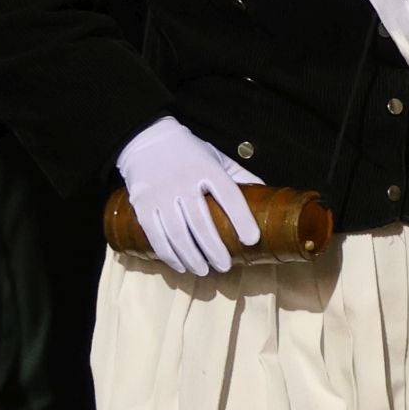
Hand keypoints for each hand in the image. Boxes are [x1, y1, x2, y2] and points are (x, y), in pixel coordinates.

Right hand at [114, 115, 261, 275]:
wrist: (147, 139)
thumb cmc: (190, 153)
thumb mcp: (217, 158)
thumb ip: (239, 176)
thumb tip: (266, 193)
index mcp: (206, 168)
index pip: (229, 196)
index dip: (242, 220)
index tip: (251, 240)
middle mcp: (183, 181)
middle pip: (201, 223)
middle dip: (215, 249)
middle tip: (225, 266)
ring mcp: (160, 194)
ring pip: (178, 234)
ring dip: (192, 257)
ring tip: (204, 271)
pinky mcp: (142, 204)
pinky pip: (155, 236)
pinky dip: (169, 255)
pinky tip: (181, 266)